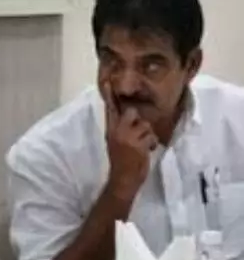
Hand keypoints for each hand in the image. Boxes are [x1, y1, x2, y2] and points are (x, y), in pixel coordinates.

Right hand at [102, 80, 156, 199]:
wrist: (123, 179)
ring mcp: (127, 137)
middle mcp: (117, 131)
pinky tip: (146, 151)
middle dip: (138, 120)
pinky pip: (151, 136)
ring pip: (145, 125)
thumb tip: (131, 116)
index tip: (107, 81)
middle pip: (132, 112)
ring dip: (147, 135)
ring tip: (142, 146)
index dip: (110, 95)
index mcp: (110, 130)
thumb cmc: (121, 161)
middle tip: (137, 133)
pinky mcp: (138, 144)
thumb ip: (122, 128)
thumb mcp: (116, 142)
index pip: (110, 109)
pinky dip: (151, 143)